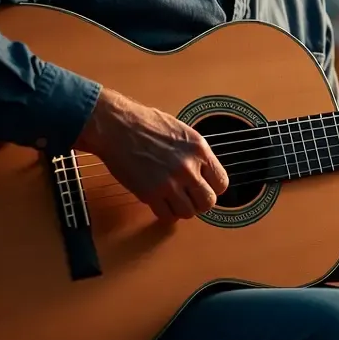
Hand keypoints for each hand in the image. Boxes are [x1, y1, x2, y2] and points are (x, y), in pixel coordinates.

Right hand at [74, 87, 228, 222]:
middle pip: (208, 202)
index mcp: (199, 149)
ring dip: (181, 209)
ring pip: (188, 213)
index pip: (222, 183)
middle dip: (199, 202)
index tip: (204, 187)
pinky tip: (160, 203)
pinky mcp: (150, 193)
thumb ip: (195, 154)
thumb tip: (204, 172)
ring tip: (173, 199)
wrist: (117, 126)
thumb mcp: (182, 132)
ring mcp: (170, 182)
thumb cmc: (146, 123)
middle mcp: (188, 167)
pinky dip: (165, 213)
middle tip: (188, 197)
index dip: (213, 188)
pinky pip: (166, 216)